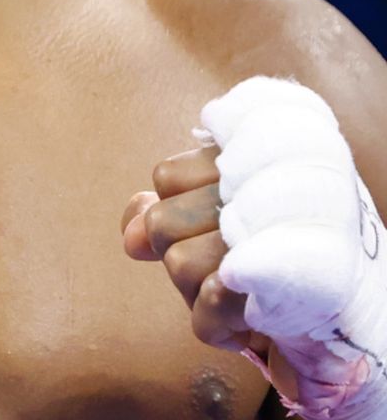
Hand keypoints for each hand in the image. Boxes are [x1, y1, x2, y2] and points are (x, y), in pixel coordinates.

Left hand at [123, 148, 302, 397]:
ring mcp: (283, 233)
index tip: (222, 227)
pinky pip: (206, 309)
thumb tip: (130, 238)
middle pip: (163, 221)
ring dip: (200, 293)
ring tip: (243, 289)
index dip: (181, 210)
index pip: (167, 177)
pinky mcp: (288, 286)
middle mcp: (274, 183)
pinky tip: (249, 319)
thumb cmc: (276, 262)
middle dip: (184, 253)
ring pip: (179, 264)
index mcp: (258, 154)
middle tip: (232, 266)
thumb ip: (167, 212)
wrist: (350, 317)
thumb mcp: (213, 227)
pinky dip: (217, 326)